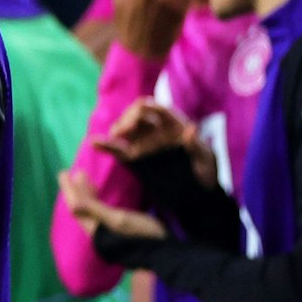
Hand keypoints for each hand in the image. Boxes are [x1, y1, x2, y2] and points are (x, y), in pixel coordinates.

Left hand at [59, 169, 167, 242]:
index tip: (63, 172)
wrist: (160, 251)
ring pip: (90, 208)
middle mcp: (97, 229)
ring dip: (85, 193)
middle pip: (81, 206)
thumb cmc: (140, 233)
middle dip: (75, 190)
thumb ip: (95, 210)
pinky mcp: (116, 227)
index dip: (69, 189)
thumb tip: (72, 204)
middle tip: (69, 172)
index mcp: (94, 227)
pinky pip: (99, 210)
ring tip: (82, 178)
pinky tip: (99, 194)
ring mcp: (106, 228)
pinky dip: (96, 199)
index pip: (76, 205)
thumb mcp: (118, 218)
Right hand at [97, 99, 215, 185]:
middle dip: (132, 116)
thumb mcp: (207, 160)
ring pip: (127, 128)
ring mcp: (144, 143)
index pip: (160, 110)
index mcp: (175, 126)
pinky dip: (106, 146)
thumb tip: (191, 129)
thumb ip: (197, 146)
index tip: (143, 107)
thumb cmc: (205, 173)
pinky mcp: (135, 158)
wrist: (198, 194)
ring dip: (120, 127)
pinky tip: (93, 143)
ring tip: (118, 134)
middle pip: (139, 114)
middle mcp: (157, 130)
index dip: (151, 107)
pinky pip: (118, 149)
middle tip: (129, 127)